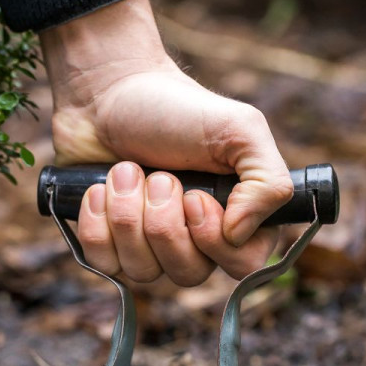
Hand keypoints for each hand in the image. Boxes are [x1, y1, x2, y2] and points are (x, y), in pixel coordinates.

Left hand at [40, 0, 292, 285]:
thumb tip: (240, 234)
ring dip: (128, 213)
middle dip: (164, 222)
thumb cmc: (176, 108)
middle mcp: (196, 241)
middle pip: (189, 274)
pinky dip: (97, 221)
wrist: (107, 92)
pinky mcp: (108, 245)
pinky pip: (104, 264)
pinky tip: (98, 188)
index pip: (242, 266)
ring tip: (126, 170)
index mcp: (238, 218)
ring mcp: (149, 248)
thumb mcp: (241, 129)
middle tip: (159, 176)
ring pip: (143, 271)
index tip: (194, 196)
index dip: (212, 238)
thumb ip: (269, 182)